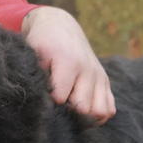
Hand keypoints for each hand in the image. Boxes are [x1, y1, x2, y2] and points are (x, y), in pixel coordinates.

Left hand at [21, 7, 115, 123]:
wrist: (60, 26)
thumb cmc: (42, 42)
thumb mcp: (33, 54)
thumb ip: (38, 77)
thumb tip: (42, 103)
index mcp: (68, 63)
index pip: (61, 98)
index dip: (49, 104)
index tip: (43, 101)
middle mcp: (88, 71)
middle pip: (83, 108)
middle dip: (68, 113)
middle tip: (56, 107)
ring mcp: (99, 77)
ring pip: (100, 112)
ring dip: (85, 117)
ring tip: (69, 111)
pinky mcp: (105, 81)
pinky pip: (109, 109)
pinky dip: (98, 115)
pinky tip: (82, 111)